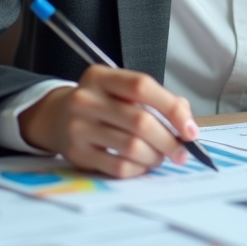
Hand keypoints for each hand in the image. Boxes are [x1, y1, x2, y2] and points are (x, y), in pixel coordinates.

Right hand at [18, 66, 198, 177]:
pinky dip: (138, 169)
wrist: (56, 117)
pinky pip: (119, 167)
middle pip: (140, 121)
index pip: (142, 86)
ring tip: (160, 156)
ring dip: (156, 156)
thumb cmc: (101, 103)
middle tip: (182, 152)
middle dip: (169, 140)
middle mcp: (86, 99)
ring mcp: (78, 128)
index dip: (172, 108)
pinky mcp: (77, 154)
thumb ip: (156, 99)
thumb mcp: (122, 90)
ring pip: (132, 147)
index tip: (190, 129)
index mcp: (100, 76)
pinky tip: (142, 164)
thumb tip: (187, 123)